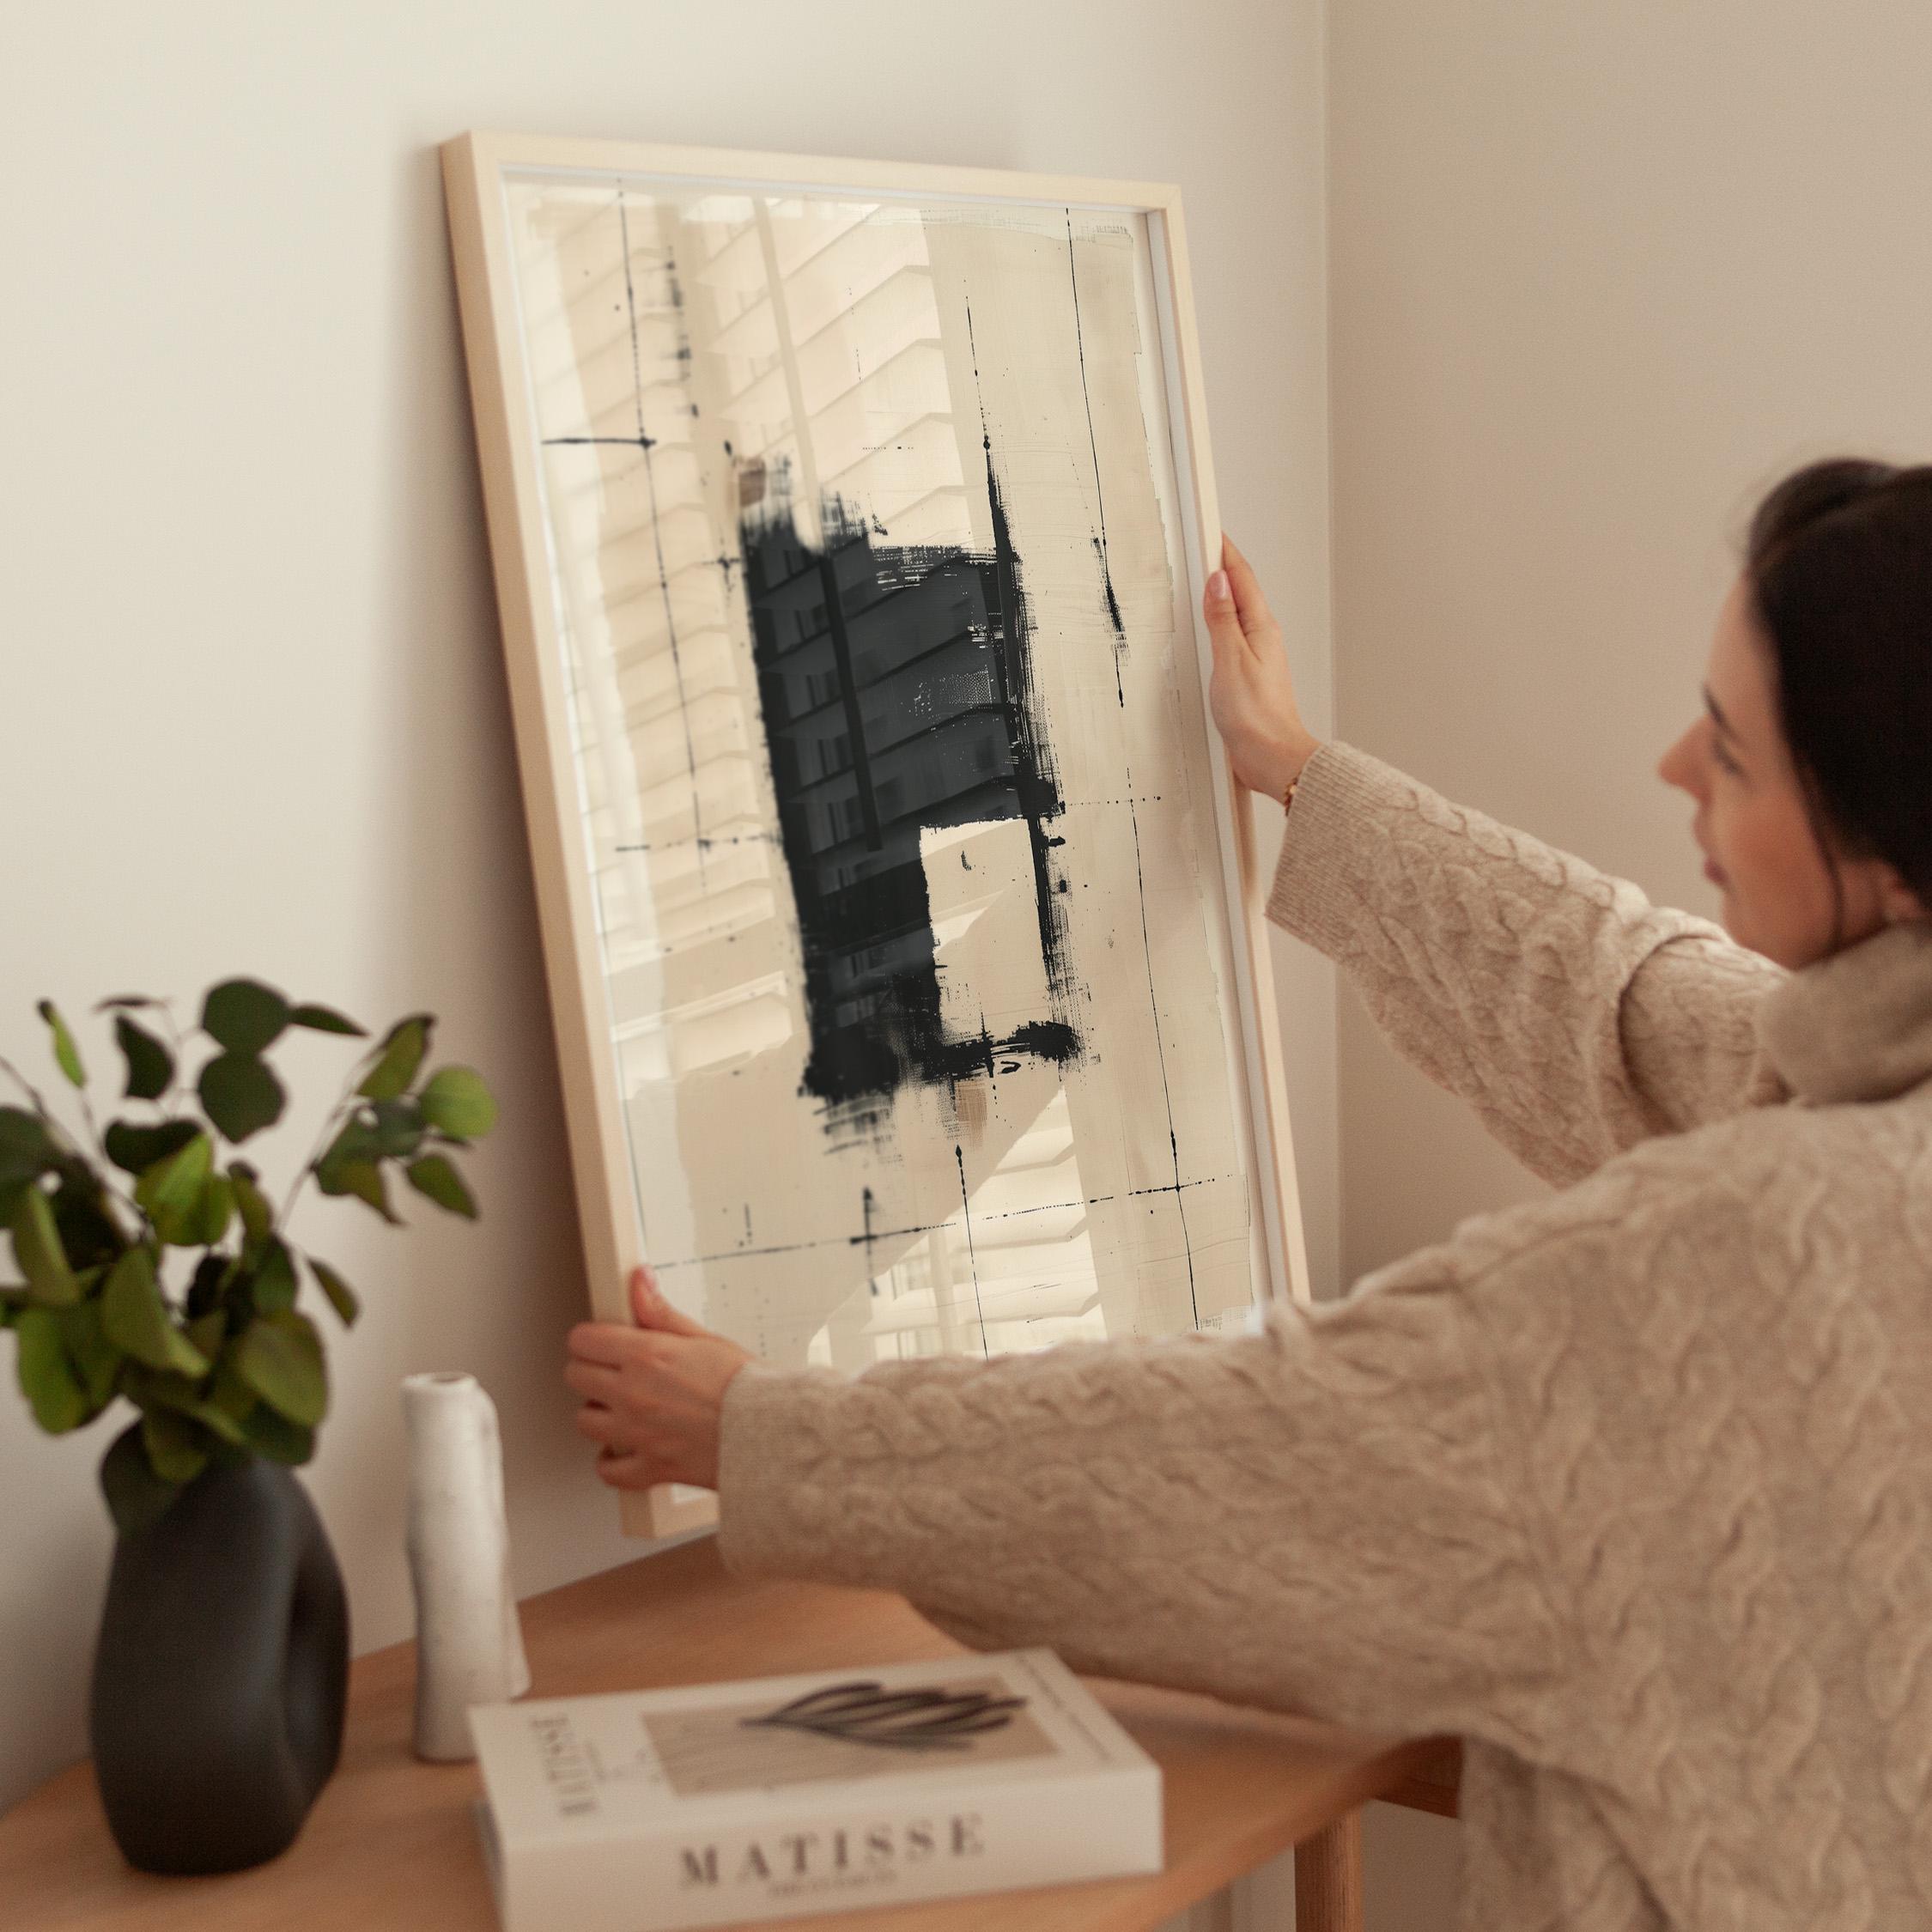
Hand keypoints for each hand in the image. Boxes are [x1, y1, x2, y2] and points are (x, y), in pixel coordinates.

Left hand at [565, 1267, 752, 1491]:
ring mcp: (637, 1433)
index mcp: (646, 1356)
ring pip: (584, 1421)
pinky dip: (611, 1462)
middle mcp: (633, 1394)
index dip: (590, 1338)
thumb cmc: (745, 1386)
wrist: (771, 1432)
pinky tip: (624, 1448)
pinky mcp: (649, 1466)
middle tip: (611, 1370)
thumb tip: (639, 1282)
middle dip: (590, 1370)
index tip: (600, 1341)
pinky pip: (608, 1470)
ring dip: (598, 1413)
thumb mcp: (703, 1338)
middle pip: (576, 1376)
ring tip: (620, 1407)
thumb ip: (660, 1313)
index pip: (584, 1340)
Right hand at [1204, 536, 1320, 800]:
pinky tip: (1211, 627)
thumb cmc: (1256, 717)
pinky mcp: (1249, 675)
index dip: (1225, 551)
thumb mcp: (1231, 661)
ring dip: (1222, 593)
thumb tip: (1218, 582)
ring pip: (1237, 613)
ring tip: (1206, 575)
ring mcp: (1257, 656)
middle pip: (1241, 591)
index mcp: (1261, 628)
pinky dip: (1220, 622)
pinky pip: (1233, 636)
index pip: (1241, 578)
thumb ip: (1222, 620)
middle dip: (1223, 565)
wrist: (1272, 757)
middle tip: (1206, 542)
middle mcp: (1262, 638)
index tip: (1211, 529)